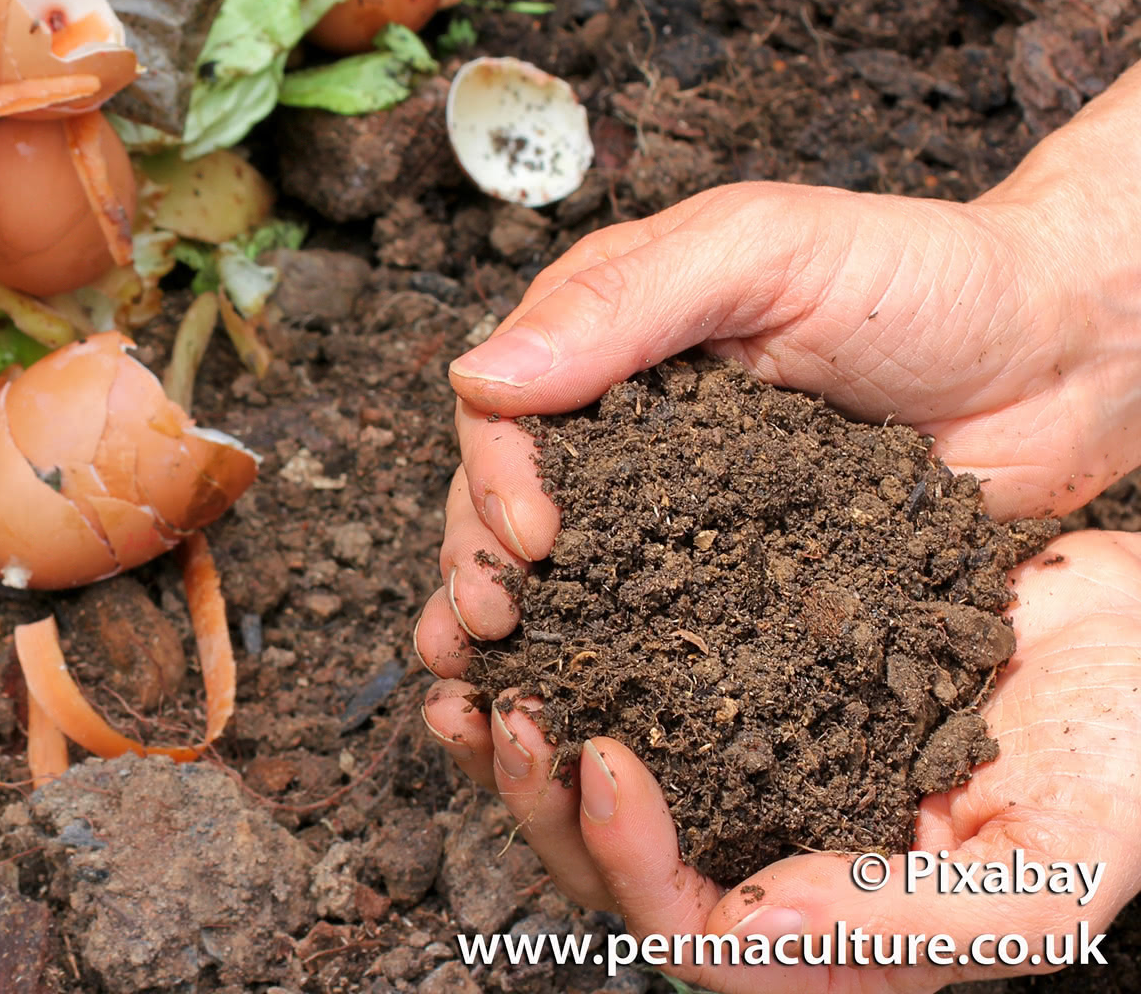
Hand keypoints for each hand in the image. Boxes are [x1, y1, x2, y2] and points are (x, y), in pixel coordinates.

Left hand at [419, 531, 1140, 991]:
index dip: (629, 860)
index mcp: (834, 937)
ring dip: (522, 735)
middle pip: (614, 869)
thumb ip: (905, 922)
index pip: (692, 933)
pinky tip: (529, 608)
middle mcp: (773, 863)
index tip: (602, 760)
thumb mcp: (1049, 868)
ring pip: (598, 786)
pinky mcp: (739, 689)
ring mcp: (750, 777)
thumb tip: (739, 927)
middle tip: (498, 708)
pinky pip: (629, 687)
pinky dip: (569, 656)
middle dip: (539, 799)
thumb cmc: (1123, 758)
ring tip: (470, 666)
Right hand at [421, 65, 1140, 648]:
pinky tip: (580, 717)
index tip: (530, 537)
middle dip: (482, 566)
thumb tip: (477, 376)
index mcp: (609, 338)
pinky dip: (612, 672)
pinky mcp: (739, 583)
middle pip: (510, 503)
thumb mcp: (764, 252)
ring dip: (522, 633)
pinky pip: (661, 630)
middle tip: (493, 628)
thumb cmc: (923, 276)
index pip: (504, 409)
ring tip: (492, 692)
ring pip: (568, 577)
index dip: (494, 475)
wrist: (1065, 357)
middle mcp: (626, 430)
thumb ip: (624, 304)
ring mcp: (679, 511)